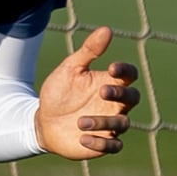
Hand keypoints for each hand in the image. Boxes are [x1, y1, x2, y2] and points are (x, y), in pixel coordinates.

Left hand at [34, 27, 139, 159]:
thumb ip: (89, 51)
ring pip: (122, 124)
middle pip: (133, 98)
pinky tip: (82, 137)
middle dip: (121, 94)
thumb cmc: (59, 92)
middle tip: (102, 91)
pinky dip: (101, 143)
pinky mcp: (103, 144)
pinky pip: (113, 146)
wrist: (43, 121)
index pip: (130, 75)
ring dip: (104, 122)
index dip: (126, 71)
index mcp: (109, 83)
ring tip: (79, 122)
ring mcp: (110, 125)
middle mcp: (114, 104)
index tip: (111, 68)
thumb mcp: (70, 69)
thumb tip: (107, 29)